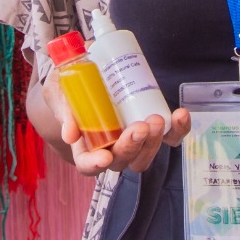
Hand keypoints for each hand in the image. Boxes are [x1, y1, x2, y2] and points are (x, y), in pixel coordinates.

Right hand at [54, 94, 191, 177]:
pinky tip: (180, 114)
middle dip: (133, 147)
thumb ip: (64, 110)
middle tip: (140, 127)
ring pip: (146, 154)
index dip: (95, 165)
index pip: (87, 165)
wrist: (89, 73)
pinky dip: (178, 130)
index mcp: (85, 146)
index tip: (104, 157)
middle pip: (123, 161)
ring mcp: (134, 141)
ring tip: (157, 119)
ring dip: (154, 143)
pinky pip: (169, 138)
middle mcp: (110, 149)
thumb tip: (70, 134)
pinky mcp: (152, 130)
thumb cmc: (70, 88)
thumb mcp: (59, 92)